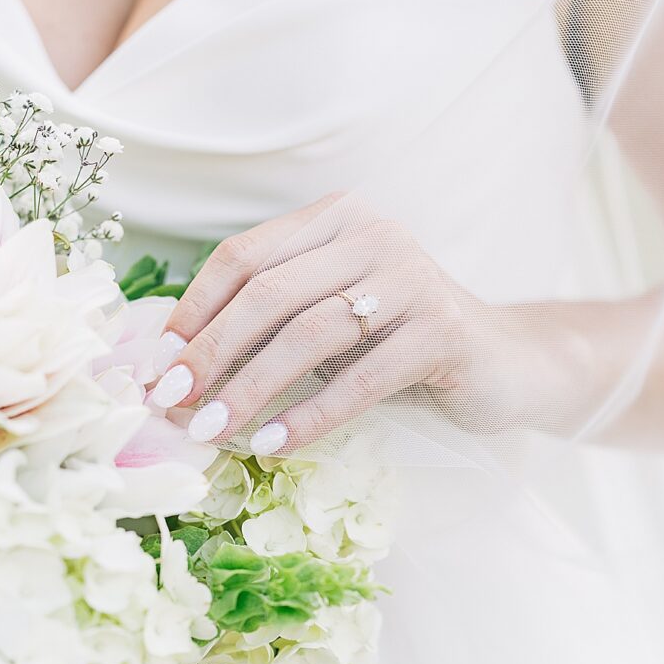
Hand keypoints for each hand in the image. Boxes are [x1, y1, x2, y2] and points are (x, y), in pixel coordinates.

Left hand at [161, 192, 516, 453]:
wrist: (506, 362)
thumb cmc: (400, 345)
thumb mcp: (332, 318)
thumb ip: (272, 320)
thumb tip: (175, 360)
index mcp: (335, 218)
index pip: (244, 256)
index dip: (193, 311)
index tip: (157, 366)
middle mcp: (373, 234)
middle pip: (269, 293)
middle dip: (211, 353)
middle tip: (172, 403)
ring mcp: (411, 278)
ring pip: (309, 334)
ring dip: (251, 389)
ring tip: (213, 432)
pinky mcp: (440, 331)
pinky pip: (361, 378)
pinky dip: (312, 415)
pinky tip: (275, 445)